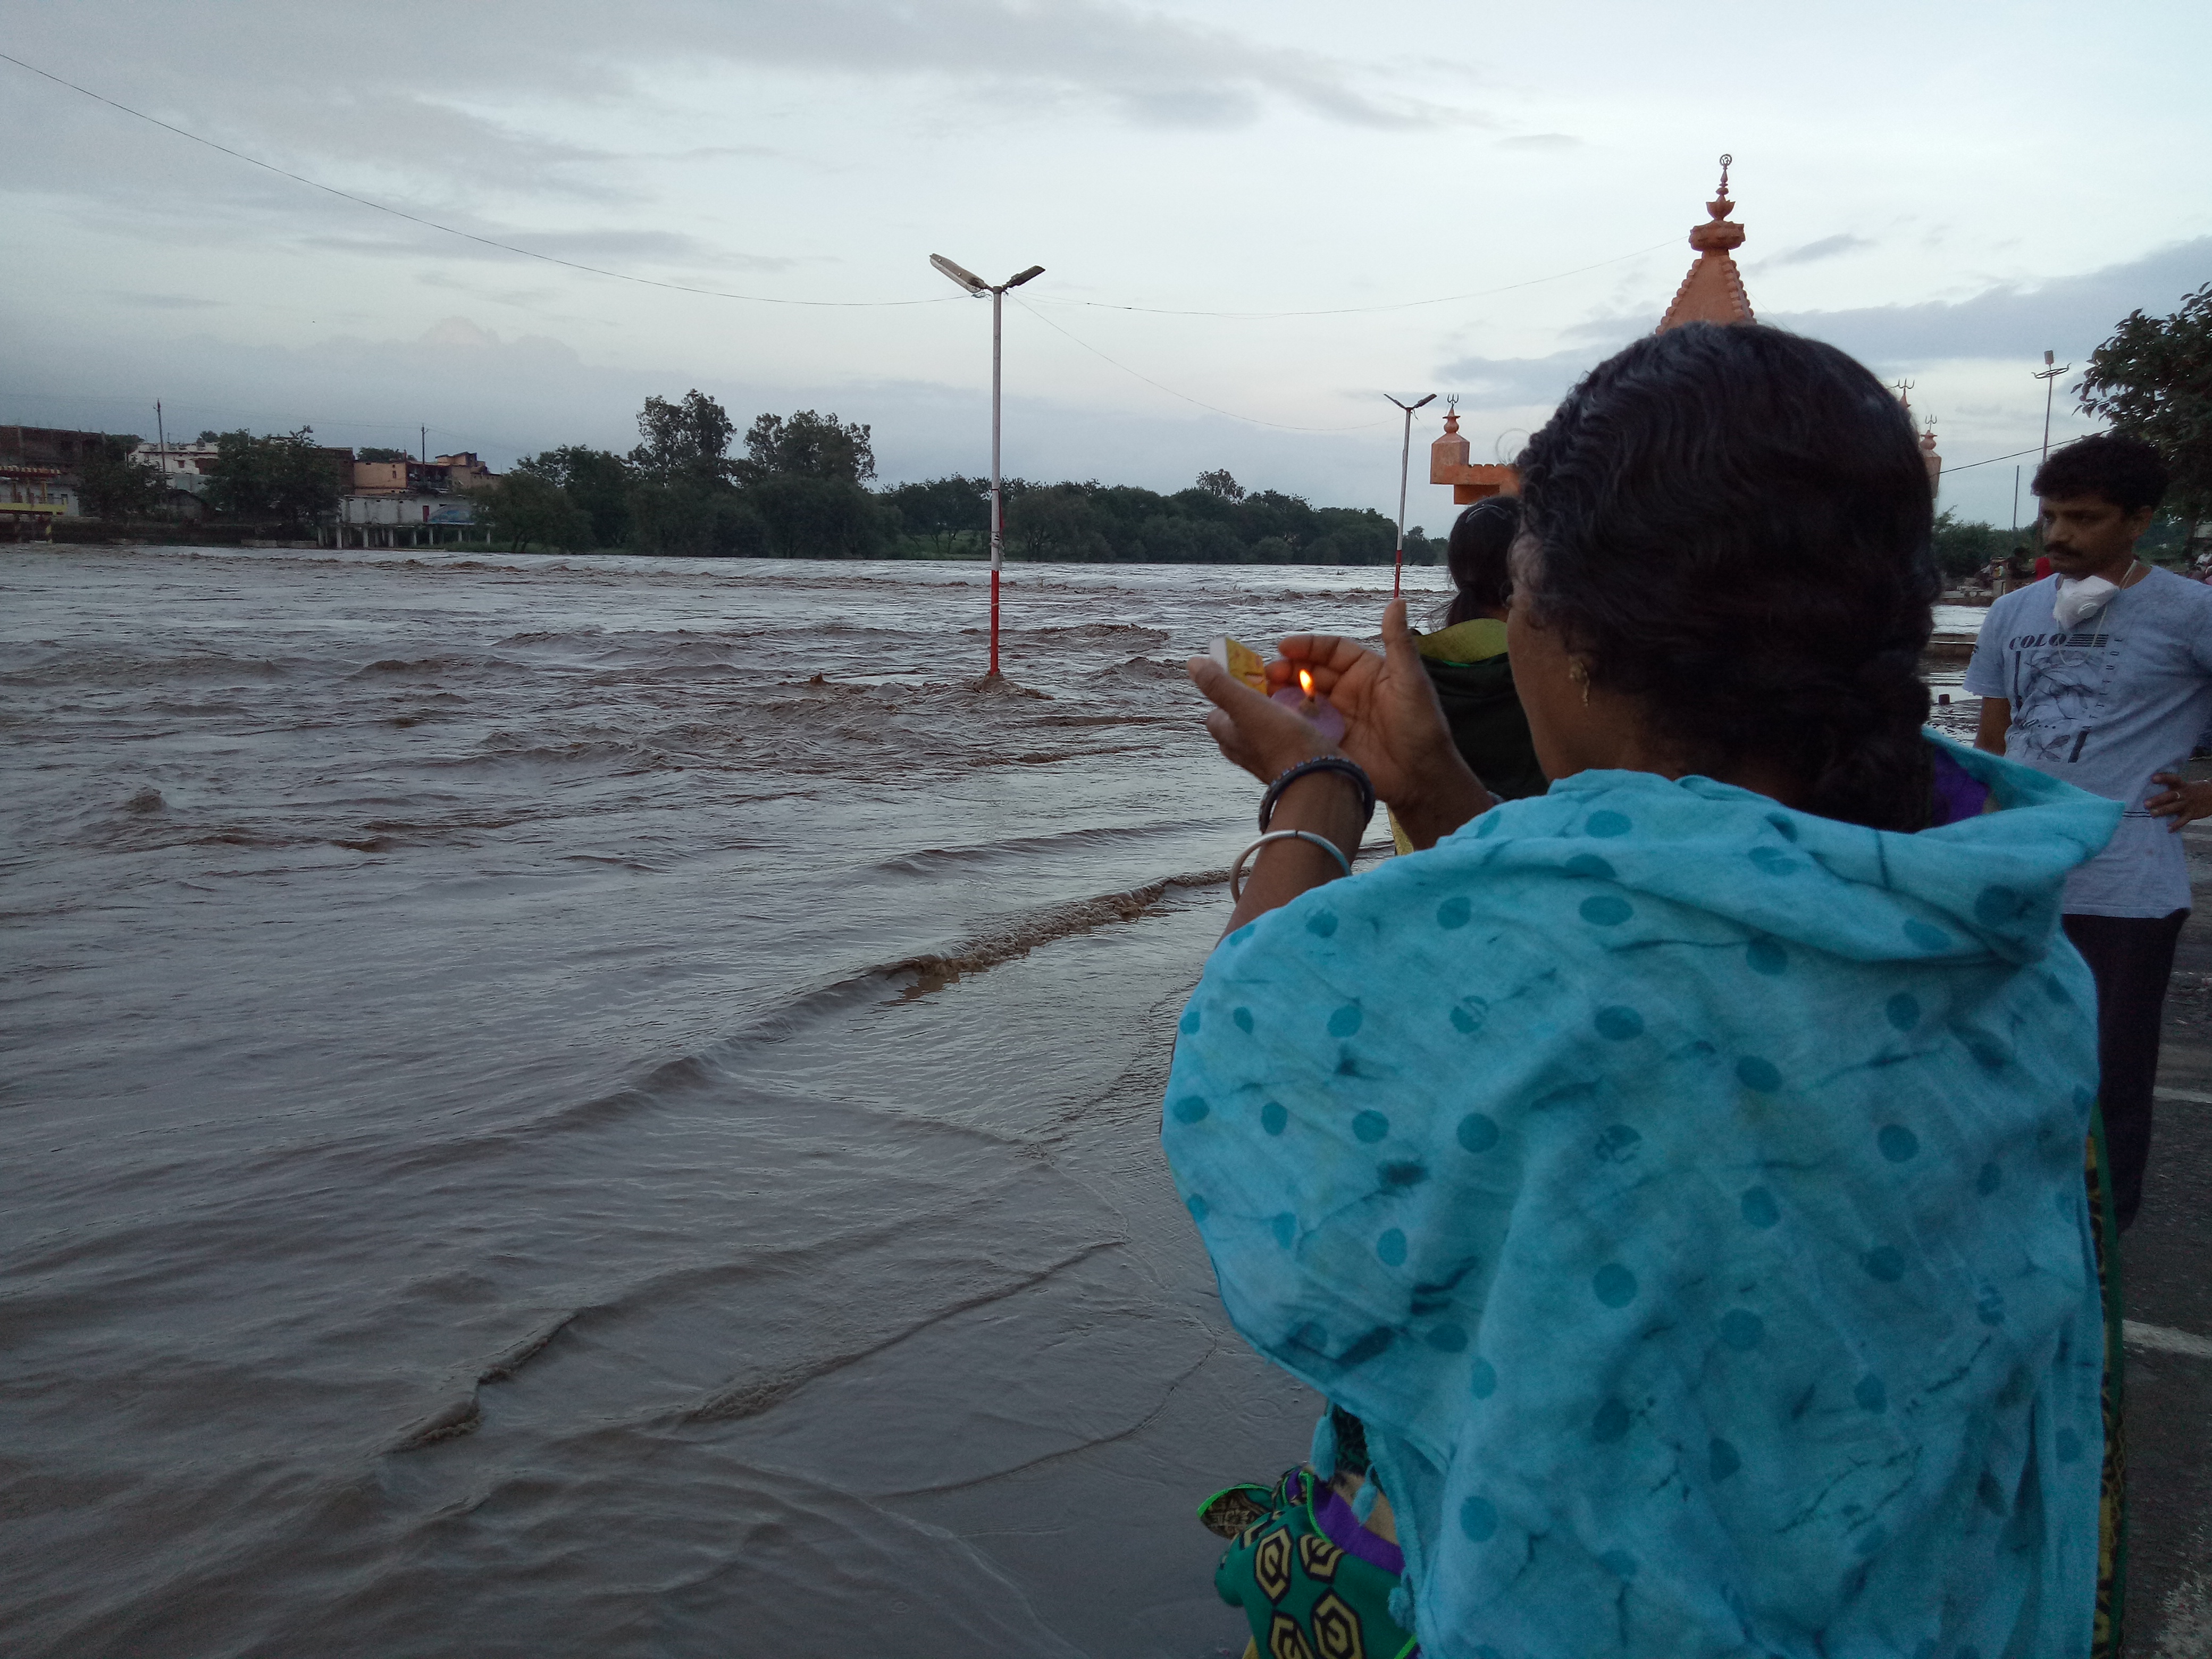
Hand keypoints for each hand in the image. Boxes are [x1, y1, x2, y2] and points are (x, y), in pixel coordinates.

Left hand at [1185, 654, 1341, 784]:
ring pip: (1266, 728)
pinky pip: (1288, 737)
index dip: (1227, 693)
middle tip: (1271, 686)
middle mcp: (1243, 750)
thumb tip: (1193, 663)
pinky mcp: (1291, 761)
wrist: (1317, 778)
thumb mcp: (1245, 705)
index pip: (1216, 712)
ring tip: (1292, 698)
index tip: (1242, 678)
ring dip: (1276, 713)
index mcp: (1227, 736)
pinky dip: (1295, 726)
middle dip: (1254, 703)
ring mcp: (1267, 757)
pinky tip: (1307, 718)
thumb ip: (1219, 684)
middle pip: (1242, 719)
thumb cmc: (1280, 742)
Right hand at [1270, 600, 1492, 846]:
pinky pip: (1302, 726)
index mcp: (1367, 671)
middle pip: (1310, 672)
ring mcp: (1336, 716)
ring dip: (1281, 693)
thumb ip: (1398, 641)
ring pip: (1302, 698)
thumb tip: (1397, 601)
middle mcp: (1348, 690)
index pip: (1331, 650)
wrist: (1421, 776)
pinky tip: (1269, 717)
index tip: (1284, 647)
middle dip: (1287, 669)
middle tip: (1266, 673)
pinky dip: (1285, 720)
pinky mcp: (1328, 741)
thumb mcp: (1410, 679)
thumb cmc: (1421, 724)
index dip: (1307, 647)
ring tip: (1261, 692)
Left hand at [2146, 772, 2211, 831]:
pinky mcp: (2191, 813)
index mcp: (2181, 785)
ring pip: (2174, 807)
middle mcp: (2183, 794)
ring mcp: (2187, 804)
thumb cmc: (2191, 791)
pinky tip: (2168, 829)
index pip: (2173, 779)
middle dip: (2158, 799)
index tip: (2153, 778)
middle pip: (2170, 795)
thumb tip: (2147, 790)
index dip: (2164, 778)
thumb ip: (2170, 788)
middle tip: (2146, 803)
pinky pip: (2183, 820)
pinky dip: (2176, 825)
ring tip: (2152, 814)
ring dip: (2163, 811)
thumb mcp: (2183, 786)